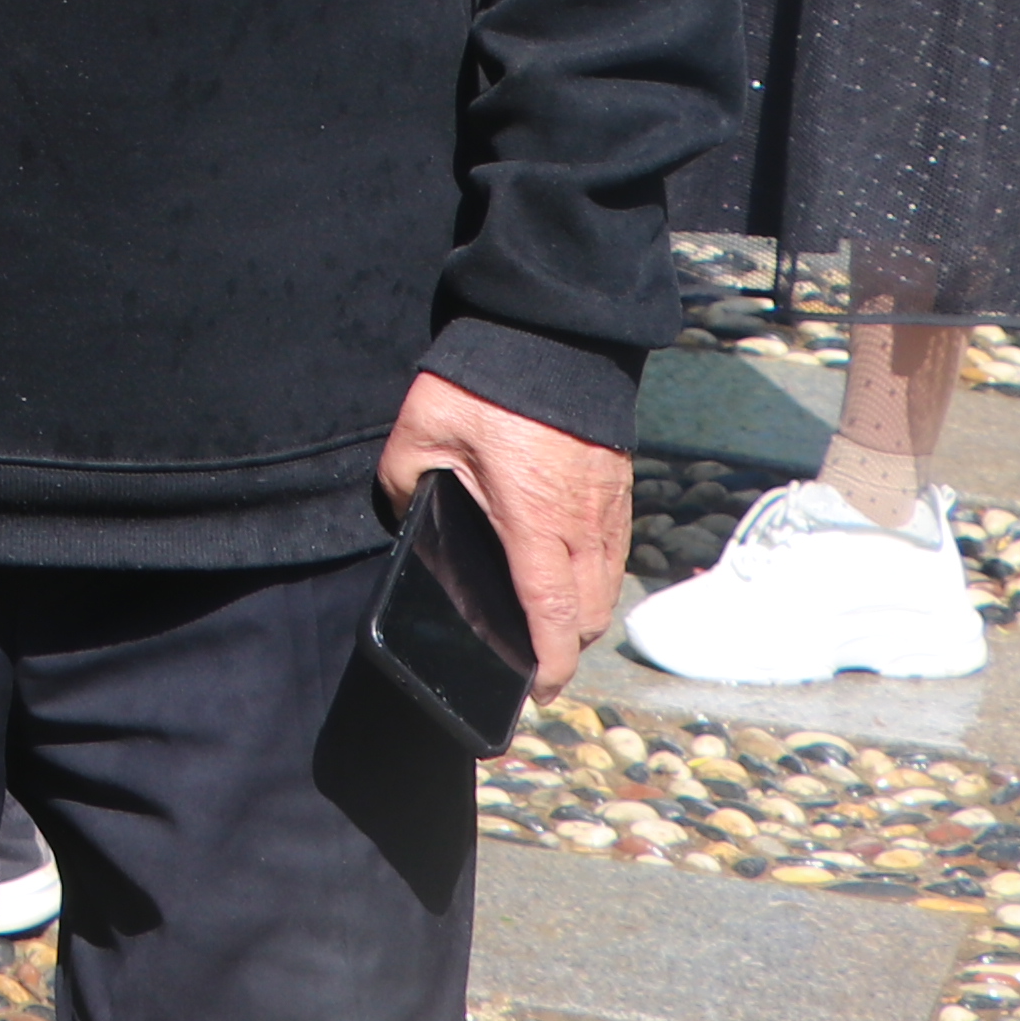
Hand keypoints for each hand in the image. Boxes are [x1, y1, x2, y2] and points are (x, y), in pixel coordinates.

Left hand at [375, 371, 623, 690]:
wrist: (552, 331)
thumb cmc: (485, 383)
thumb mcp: (422, 430)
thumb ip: (404, 481)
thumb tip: (400, 516)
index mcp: (533, 519)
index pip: (552, 613)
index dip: (549, 662)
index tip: (539, 689)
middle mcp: (581, 523)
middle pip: (588, 612)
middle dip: (566, 646)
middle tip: (534, 660)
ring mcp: (608, 506)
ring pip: (606, 585)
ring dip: (582, 612)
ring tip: (548, 622)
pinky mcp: (619, 487)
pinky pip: (614, 551)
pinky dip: (595, 575)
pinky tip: (566, 569)